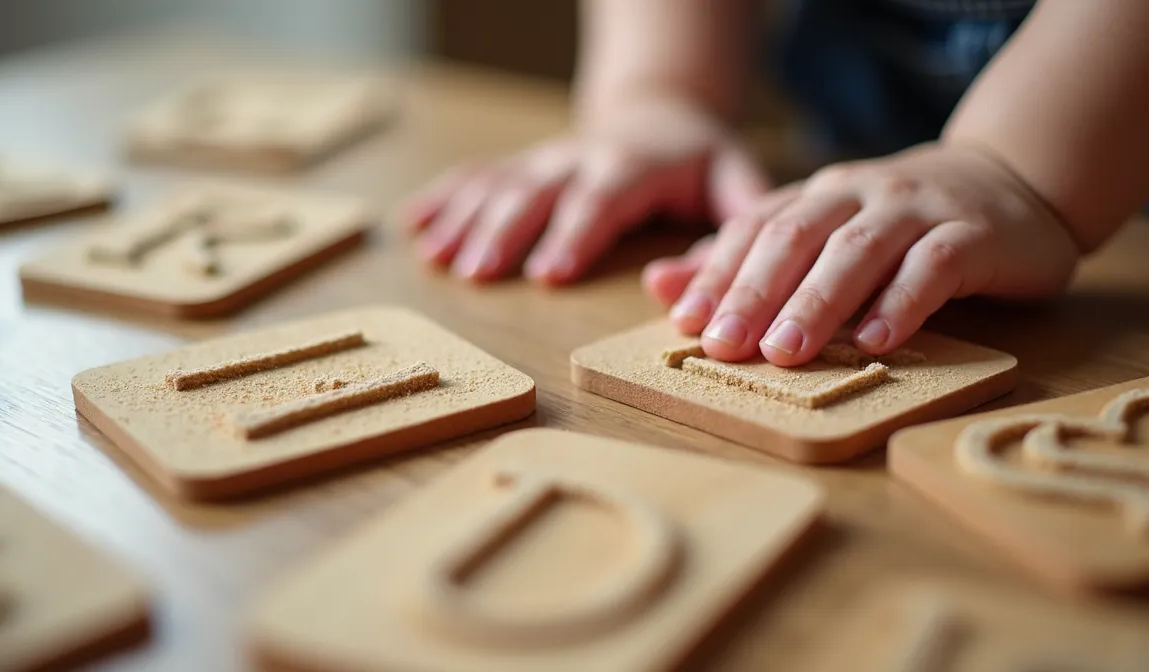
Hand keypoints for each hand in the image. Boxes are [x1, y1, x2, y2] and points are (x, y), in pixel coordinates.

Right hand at [401, 98, 767, 283]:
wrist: (660, 113)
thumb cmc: (700, 163)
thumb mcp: (734, 183)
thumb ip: (733, 226)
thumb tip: (696, 278)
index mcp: (634, 165)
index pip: (603, 197)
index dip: (576, 233)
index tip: (549, 273)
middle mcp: (580, 157)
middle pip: (538, 191)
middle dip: (506, 231)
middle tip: (479, 273)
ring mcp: (545, 160)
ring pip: (500, 185)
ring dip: (466, 221)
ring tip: (440, 260)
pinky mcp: (522, 166)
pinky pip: (477, 176)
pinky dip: (444, 199)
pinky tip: (414, 225)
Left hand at [643, 143, 1080, 364]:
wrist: (1012, 179)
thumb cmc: (897, 222)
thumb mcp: (818, 231)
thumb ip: (745, 259)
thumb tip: (660, 285)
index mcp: (817, 194)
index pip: (755, 228)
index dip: (717, 272)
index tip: (685, 322)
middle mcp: (860, 194)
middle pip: (797, 236)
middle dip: (753, 291)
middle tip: (723, 344)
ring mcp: (918, 209)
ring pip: (858, 250)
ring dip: (816, 302)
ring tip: (784, 352)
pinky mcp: (974, 235)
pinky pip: (933, 266)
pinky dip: (900, 302)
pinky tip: (875, 341)